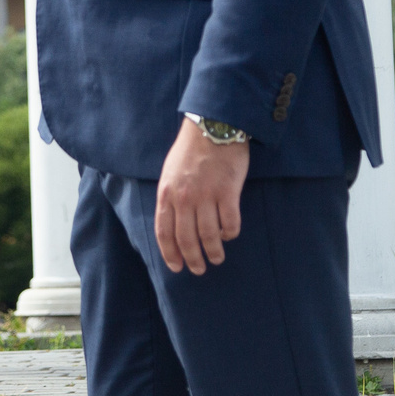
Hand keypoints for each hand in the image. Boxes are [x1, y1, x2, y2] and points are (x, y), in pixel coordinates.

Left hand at [155, 119, 249, 273]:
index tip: (177, 268)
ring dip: (213, 252)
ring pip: (209, 236)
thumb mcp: (170, 172)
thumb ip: (170, 197)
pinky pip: (229, 223)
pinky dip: (229, 234)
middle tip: (199, 269)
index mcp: (167, 193)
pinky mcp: (228, 192)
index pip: (164, 232)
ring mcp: (206, 195)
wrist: (212, 126)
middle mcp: (185, 198)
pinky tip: (229, 234)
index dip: (170, 254)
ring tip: (217, 258)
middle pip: (187, 239)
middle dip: (193, 259)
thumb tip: (173, 223)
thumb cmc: (190, 149)